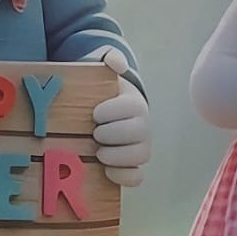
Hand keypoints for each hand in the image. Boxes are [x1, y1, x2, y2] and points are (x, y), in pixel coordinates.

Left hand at [91, 48, 150, 188]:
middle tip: (94, 133)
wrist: (103, 111)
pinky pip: (137, 177)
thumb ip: (109, 58)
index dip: (112, 112)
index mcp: (134, 103)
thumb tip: (116, 62)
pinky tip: (106, 170)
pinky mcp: (133, 165)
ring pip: (139, 156)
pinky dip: (124, 177)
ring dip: (117, 156)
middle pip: (137, 133)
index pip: (131, 108)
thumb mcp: (103, 70)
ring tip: (98, 152)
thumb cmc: (102, 92)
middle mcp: (142, 126)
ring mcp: (140, 147)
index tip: (95, 112)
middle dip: (112, 134)